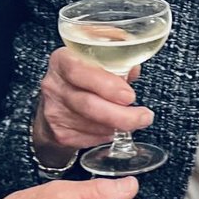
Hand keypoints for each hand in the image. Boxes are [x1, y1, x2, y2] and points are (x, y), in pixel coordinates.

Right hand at [31, 47, 152, 167]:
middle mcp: (54, 85)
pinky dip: (107, 134)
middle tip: (143, 117)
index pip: (79, 71)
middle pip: (88, 104)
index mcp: (62, 61)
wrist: (57, 102)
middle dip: (121, 114)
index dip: (106, 85)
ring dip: (118, 125)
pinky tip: (112, 127)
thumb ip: (115, 64)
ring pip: (92, 124)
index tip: (129, 95)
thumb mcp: (95, 62)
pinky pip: (90, 138)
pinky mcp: (59, 133)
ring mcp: (54, 111)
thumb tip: (133, 69)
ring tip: (133, 121)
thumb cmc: (82, 78)